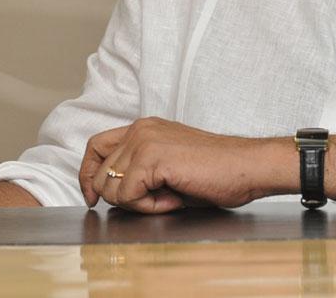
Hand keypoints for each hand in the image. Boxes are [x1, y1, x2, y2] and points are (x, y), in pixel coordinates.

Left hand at [78, 117, 292, 213]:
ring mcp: (143, 141)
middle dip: (123, 198)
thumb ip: (139, 170)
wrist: (247, 166)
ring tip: (170, 196)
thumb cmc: (217, 171)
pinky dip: (149, 207)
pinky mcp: (150, 158)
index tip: (93, 197)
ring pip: (110, 188)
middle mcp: (139, 129)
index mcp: (143, 128)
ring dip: (138, 203)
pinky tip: (174, 198)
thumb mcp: (168, 166)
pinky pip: (127, 196)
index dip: (88, 174)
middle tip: (158, 200)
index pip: (96, 147)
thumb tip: (110, 193)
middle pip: (100, 175)